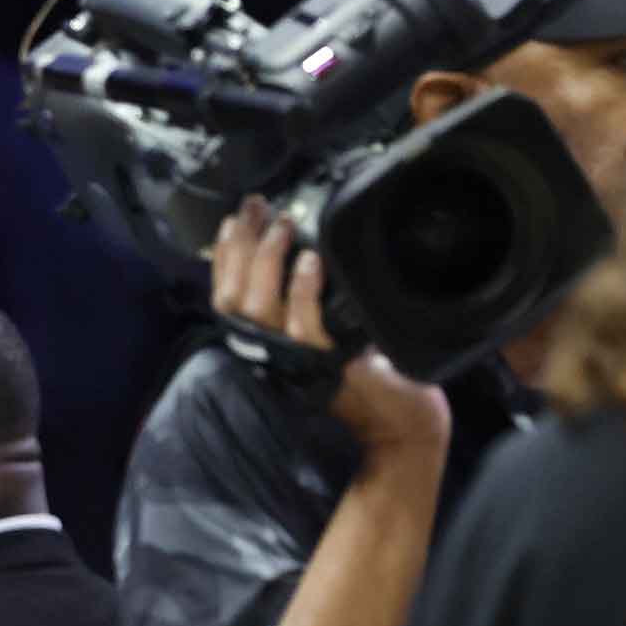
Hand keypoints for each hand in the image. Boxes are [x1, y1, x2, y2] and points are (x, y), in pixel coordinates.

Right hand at [213, 195, 450, 453]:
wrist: (401, 418)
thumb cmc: (369, 370)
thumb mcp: (329, 327)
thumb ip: (307, 300)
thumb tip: (303, 245)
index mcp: (264, 342)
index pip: (226, 296)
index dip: (224, 257)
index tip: (235, 218)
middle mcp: (269, 352)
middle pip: (233, 298)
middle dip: (240, 246)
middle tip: (257, 207)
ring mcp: (294, 360)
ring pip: (259, 309)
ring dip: (268, 260)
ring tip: (284, 224)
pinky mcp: (325, 365)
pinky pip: (305, 325)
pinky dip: (304, 290)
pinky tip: (311, 260)